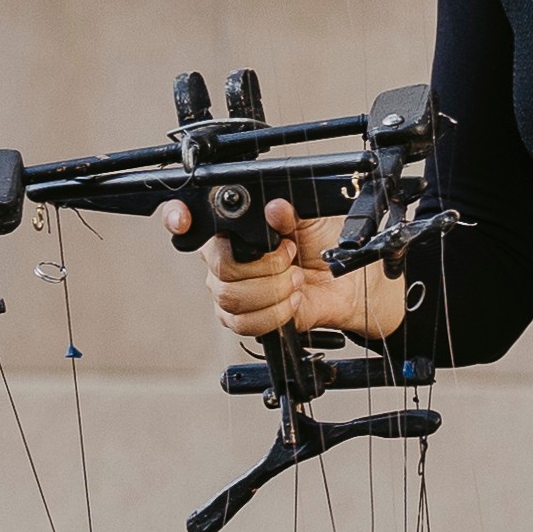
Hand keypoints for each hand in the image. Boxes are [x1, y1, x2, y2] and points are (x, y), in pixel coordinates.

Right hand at [150, 197, 408, 348]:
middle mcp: (225, 258)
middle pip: (216, 266)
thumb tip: (275, 208)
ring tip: (296, 279)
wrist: (355, 285)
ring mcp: (233, 290)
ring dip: (272, 289)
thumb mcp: (313, 219)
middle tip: (290, 255)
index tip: (181, 220)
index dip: (177, 218)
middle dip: (262, 264)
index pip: (190, 218)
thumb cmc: (331, 246)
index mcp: (235, 226)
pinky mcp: (248, 319)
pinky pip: (243, 322)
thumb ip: (291, 212)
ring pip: (229, 296)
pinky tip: (293, 301)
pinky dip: (275, 312)